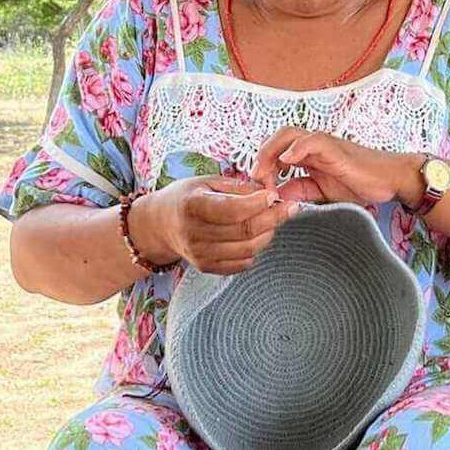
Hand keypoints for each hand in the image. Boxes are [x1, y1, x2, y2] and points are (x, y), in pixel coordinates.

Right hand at [129, 175, 297, 274]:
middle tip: (289, 207)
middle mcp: (194, 233)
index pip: (232, 210)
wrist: (160, 224)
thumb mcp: (207, 182)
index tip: (274, 195)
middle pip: (244, 231)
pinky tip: (257, 236)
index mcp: (192, 206)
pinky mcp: (206, 267)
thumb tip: (268, 192)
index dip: (257, 204)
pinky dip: (255, 250)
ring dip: (268, 234)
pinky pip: (242, 264)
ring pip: (247, 249)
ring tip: (273, 221)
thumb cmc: (187, 197)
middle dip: (273, 218)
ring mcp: (199, 254)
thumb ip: (238, 188)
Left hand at [250, 128, 421, 204]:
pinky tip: (287, 161)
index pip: (277, 151)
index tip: (257, 189)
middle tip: (254, 180)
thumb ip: (299, 191)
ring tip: (265, 173)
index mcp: (308, 155)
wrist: (390, 180)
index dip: (263, 167)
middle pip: (278, 138)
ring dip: (272, 151)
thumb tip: (276, 196)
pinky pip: (313, 141)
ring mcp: (325, 145)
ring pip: (290, 135)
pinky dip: (296, 148)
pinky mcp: (336, 149)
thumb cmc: (361, 184)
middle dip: (261, 156)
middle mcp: (313, 145)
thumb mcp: (322, 192)